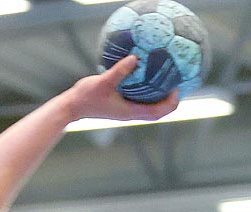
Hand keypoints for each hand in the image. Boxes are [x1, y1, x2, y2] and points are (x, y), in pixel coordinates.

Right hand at [65, 58, 182, 125]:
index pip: (156, 112)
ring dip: (159, 99)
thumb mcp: (103, 81)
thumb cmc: (86, 96)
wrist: (72, 107)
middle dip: (169, 103)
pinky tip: (146, 79)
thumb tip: (135, 58)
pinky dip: (147, 93)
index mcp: (129, 112)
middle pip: (156, 113)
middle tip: (177, 87)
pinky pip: (139, 101)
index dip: (169, 104)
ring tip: (167, 83)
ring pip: (148, 108)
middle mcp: (129, 113)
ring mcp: (124, 111)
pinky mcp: (119, 106)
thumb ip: (119, 70)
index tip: (177, 91)